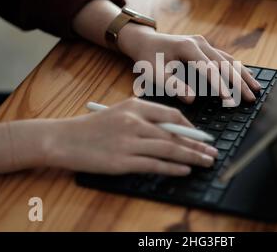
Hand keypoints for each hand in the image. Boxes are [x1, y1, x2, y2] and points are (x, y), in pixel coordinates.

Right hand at [45, 98, 217, 175]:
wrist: (64, 139)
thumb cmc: (93, 126)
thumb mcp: (120, 112)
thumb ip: (145, 118)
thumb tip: (173, 131)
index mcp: (135, 106)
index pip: (172, 115)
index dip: (191, 127)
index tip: (202, 136)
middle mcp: (134, 122)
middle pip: (175, 134)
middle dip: (198, 145)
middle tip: (213, 152)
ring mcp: (129, 142)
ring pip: (169, 149)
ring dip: (192, 157)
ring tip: (206, 162)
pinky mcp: (122, 161)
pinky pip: (154, 164)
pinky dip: (173, 167)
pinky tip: (185, 170)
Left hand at [117, 23, 261, 103]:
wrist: (145, 41)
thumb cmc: (147, 58)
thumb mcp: (152, 73)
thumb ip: (171, 85)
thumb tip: (191, 98)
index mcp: (187, 48)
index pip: (209, 70)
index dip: (220, 86)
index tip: (230, 100)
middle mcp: (199, 43)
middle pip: (225, 64)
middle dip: (239, 82)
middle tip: (250, 98)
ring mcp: (204, 43)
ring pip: (229, 60)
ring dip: (243, 75)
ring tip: (256, 89)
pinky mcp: (205, 46)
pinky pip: (225, 58)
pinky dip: (237, 69)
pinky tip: (246, 77)